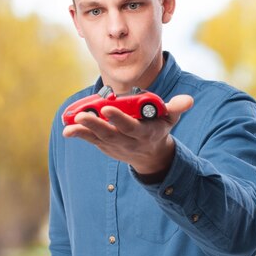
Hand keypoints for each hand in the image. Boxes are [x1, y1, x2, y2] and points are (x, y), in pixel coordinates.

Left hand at [63, 94, 193, 173]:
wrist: (151, 155)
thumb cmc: (159, 128)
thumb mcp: (171, 119)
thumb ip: (176, 108)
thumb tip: (188, 100)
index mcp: (145, 133)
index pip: (131, 126)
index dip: (119, 119)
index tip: (108, 108)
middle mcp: (129, 141)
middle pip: (111, 134)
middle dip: (96, 125)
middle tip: (82, 115)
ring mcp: (116, 145)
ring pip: (99, 138)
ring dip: (84, 131)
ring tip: (71, 124)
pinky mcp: (106, 146)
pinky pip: (91, 140)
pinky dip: (80, 135)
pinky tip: (68, 129)